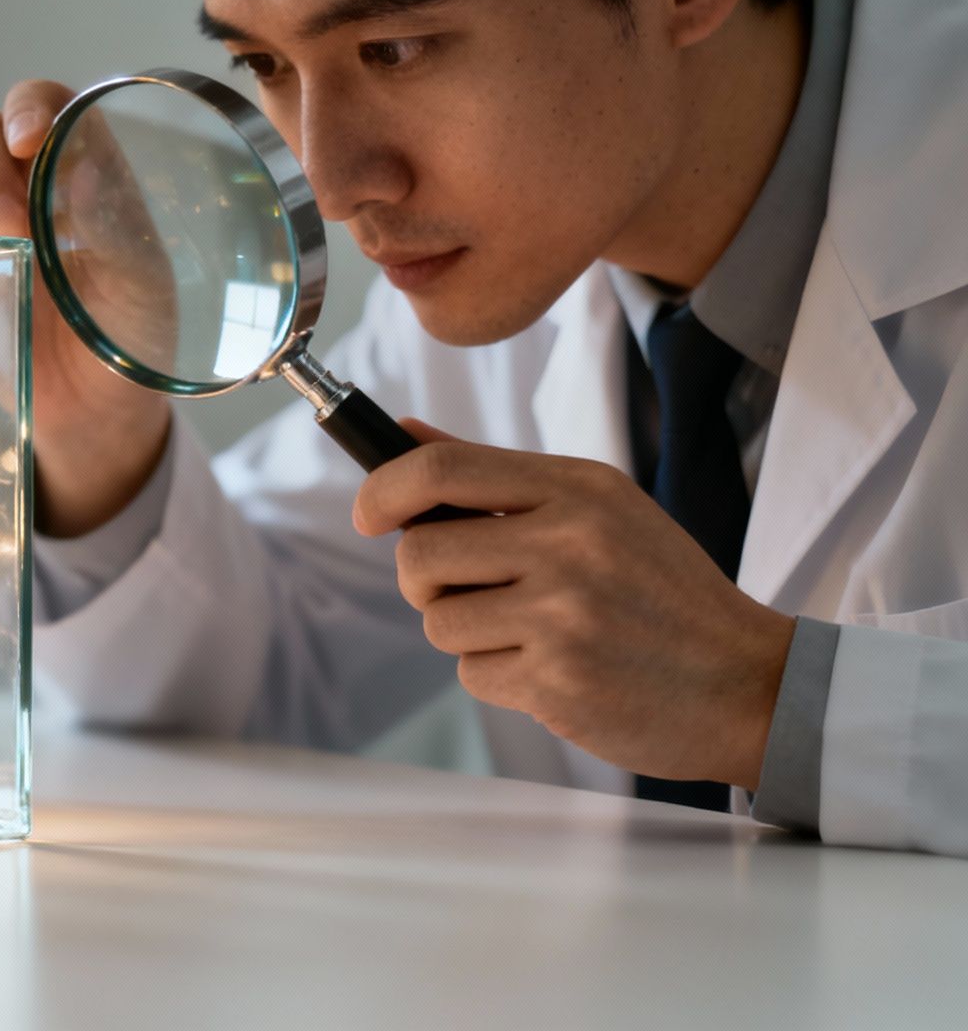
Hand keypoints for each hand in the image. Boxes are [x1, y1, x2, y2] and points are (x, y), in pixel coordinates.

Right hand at [0, 79, 170, 536]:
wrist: (94, 408)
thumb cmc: (132, 333)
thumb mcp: (143, 279)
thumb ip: (114, 222)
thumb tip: (83, 166)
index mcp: (76, 162)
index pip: (39, 102)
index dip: (26, 108)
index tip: (30, 144)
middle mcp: (20, 181)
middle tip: (13, 224)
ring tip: (5, 257)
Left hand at [352, 420, 796, 789]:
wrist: (748, 684)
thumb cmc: (663, 594)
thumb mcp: (599, 510)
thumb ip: (496, 474)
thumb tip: (405, 432)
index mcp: (577, 490)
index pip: (441, 470)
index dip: (382, 490)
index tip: (366, 514)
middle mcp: (568, 544)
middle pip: (419, 552)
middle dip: (425, 580)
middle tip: (469, 591)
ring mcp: (563, 614)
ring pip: (438, 620)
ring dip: (469, 634)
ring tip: (535, 633)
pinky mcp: (557, 681)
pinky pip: (471, 674)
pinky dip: (500, 678)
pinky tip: (557, 671)